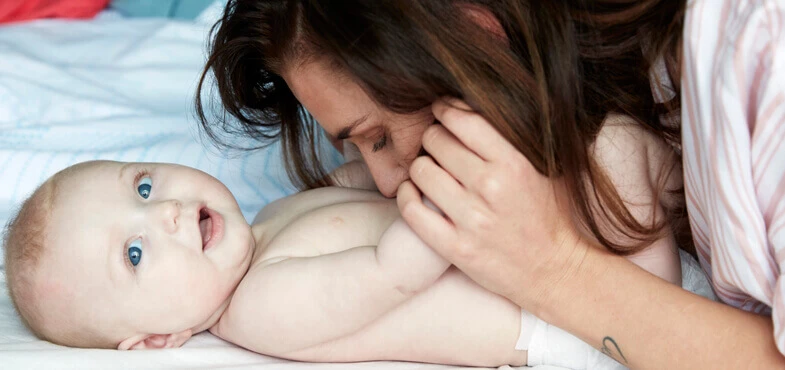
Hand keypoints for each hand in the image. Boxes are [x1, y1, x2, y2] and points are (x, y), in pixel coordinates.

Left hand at [396, 98, 587, 311]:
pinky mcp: (455, 247)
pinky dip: (406, 195)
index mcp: (513, 164)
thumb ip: (511, 140)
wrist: (555, 270)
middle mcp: (489, 188)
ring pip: (421, 171)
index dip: (446, 109)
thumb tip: (472, 109)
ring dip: (421, 166)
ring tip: (430, 171)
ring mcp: (470, 219)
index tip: (441, 110)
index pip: (464, 120)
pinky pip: (411, 210)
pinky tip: (412, 192)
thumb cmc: (549, 217)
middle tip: (437, 145)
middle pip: (437, 141)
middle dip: (434, 138)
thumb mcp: (543, 169)